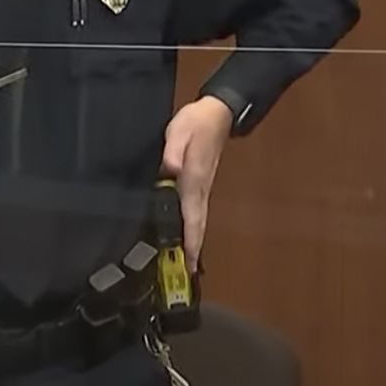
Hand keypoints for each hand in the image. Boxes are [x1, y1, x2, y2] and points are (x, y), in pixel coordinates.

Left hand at [160, 96, 234, 270]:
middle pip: (197, 223)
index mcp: (193, 179)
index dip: (191, 238)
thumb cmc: (196, 123)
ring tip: (188, 263)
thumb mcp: (179, 131)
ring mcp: (202, 187)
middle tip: (189, 272)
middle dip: (194, 248)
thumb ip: (173, 151)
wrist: (216, 114)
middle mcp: (200, 188)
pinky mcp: (200, 184)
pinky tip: (187, 235)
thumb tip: (169, 169)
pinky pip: (196, 211)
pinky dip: (193, 227)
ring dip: (194, 241)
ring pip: (198, 219)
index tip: (190, 260)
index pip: (192, 215)